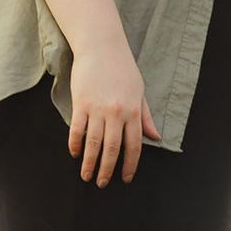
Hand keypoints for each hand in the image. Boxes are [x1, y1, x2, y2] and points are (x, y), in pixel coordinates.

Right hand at [66, 44, 159, 185]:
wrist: (101, 46)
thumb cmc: (123, 68)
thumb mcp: (140, 92)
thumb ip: (145, 117)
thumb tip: (155, 137)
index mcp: (134, 111)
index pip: (133, 146)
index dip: (130, 165)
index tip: (126, 178)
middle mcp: (117, 113)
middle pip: (112, 149)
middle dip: (107, 170)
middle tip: (103, 184)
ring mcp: (98, 109)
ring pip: (93, 144)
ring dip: (90, 163)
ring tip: (86, 176)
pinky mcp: (81, 103)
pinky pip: (77, 130)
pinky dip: (75, 145)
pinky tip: (75, 154)